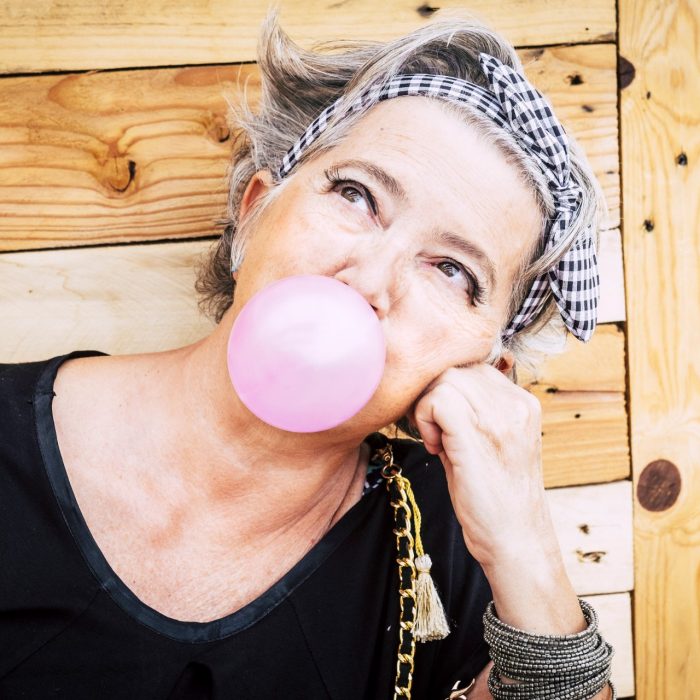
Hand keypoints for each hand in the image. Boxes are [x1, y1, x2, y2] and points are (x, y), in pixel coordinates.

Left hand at [408, 363, 559, 567]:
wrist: (515, 540)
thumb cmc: (495, 497)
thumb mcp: (490, 443)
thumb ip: (471, 411)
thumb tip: (434, 387)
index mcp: (522, 403)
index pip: (472, 368)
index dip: (446, 390)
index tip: (442, 423)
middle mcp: (515, 403)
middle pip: (455, 368)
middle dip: (433, 395)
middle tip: (433, 432)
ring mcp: (499, 416)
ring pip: (444, 379)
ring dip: (427, 407)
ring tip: (436, 441)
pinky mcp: (476, 434)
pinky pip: (437, 399)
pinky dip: (425, 418)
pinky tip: (434, 447)